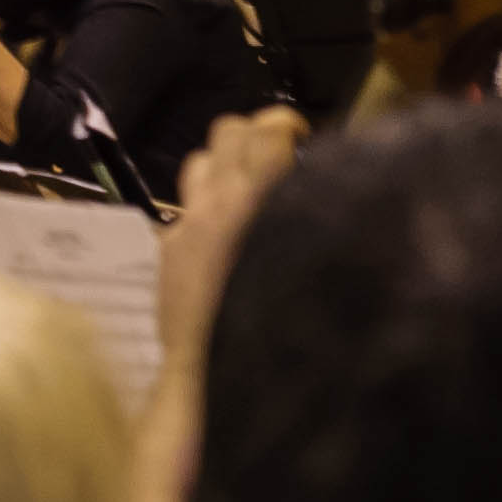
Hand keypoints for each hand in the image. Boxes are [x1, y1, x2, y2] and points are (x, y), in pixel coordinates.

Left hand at [158, 106, 306, 370]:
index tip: (303, 140)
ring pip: (199, 162)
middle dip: (253, 136)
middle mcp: (216, 203)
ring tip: (248, 192)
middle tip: (277, 160)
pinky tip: (223, 241)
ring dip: (223, 167)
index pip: (267, 130)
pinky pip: (185, 208)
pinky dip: (204, 210)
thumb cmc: (283, 330)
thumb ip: (322, 221)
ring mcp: (185, 223)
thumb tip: (334, 193)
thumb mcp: (318, 269)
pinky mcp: (166, 248)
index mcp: (258, 201)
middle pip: (227, 131)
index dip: (286, 126)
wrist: (211, 376)